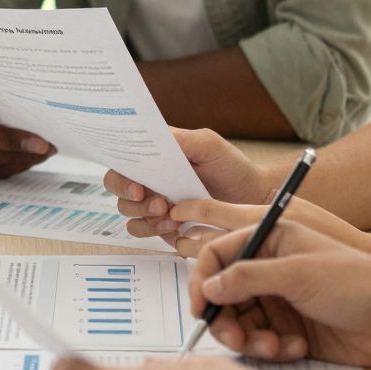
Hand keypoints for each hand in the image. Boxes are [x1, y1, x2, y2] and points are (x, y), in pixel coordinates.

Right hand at [105, 128, 272, 246]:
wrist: (254, 196)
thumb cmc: (231, 166)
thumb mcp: (207, 144)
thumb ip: (178, 140)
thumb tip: (152, 137)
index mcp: (153, 158)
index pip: (120, 163)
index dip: (120, 176)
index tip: (138, 187)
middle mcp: (149, 180)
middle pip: (117, 190)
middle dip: (132, 200)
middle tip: (158, 204)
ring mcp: (155, 205)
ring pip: (129, 215)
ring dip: (144, 218)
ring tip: (171, 216)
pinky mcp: (165, 227)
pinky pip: (145, 232)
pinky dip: (155, 230)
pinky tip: (177, 226)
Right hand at [188, 221, 370, 366]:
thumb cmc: (358, 283)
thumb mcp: (297, 274)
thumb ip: (247, 278)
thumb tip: (208, 286)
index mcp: (273, 240)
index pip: (219, 255)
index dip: (203, 280)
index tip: (200, 308)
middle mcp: (272, 269)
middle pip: (224, 294)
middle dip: (226, 319)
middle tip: (235, 339)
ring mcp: (282, 301)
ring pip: (241, 323)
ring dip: (250, 339)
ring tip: (274, 347)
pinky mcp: (292, 330)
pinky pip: (263, 342)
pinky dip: (272, 349)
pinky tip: (298, 348)